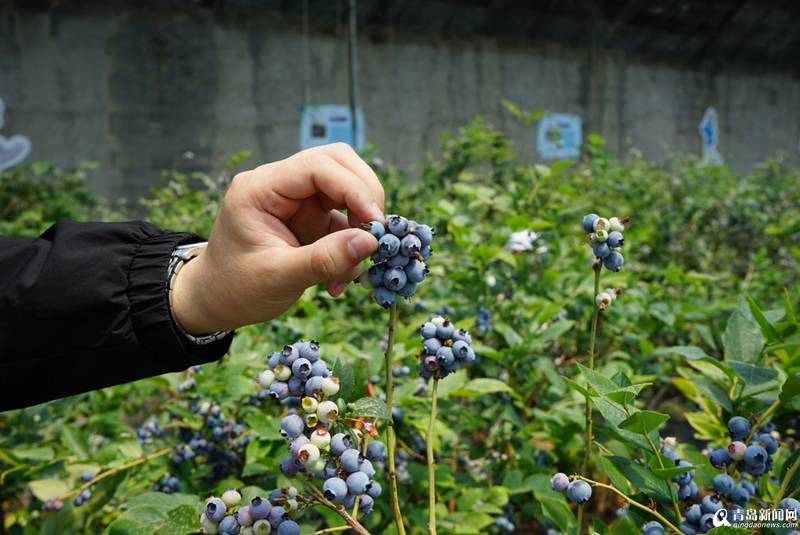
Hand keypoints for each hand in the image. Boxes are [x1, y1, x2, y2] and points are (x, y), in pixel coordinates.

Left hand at [171, 143, 384, 333]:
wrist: (215, 302)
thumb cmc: (236, 289)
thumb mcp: (278, 278)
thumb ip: (323, 259)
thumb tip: (371, 242)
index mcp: (260, 188)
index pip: (318, 166)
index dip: (354, 188)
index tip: (375, 223)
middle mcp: (278, 184)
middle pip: (338, 163)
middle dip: (363, 197)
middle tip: (374, 235)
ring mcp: (295, 199)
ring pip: (346, 190)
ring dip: (358, 227)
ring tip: (348, 271)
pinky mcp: (308, 218)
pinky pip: (343, 220)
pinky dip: (349, 248)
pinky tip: (336, 281)